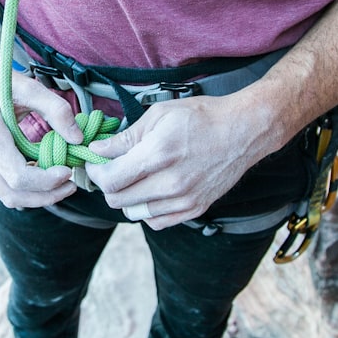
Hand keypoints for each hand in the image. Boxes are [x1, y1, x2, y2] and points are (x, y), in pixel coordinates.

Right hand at [0, 64, 84, 208]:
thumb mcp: (30, 89)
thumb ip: (57, 110)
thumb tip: (78, 140)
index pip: (18, 177)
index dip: (46, 182)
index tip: (68, 172)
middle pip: (13, 195)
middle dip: (46, 195)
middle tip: (70, 185)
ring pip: (5, 197)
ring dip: (35, 196)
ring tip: (59, 183)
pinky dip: (22, 189)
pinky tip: (39, 176)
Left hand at [84, 93, 280, 229]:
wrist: (242, 131)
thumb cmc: (201, 117)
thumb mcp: (158, 115)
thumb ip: (125, 137)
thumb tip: (97, 150)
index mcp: (158, 154)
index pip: (110, 179)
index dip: (94, 171)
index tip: (95, 162)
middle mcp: (170, 183)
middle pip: (117, 200)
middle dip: (107, 184)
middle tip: (110, 169)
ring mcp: (183, 200)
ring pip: (133, 213)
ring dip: (126, 197)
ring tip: (133, 178)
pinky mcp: (194, 209)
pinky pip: (156, 222)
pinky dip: (146, 209)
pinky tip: (151, 190)